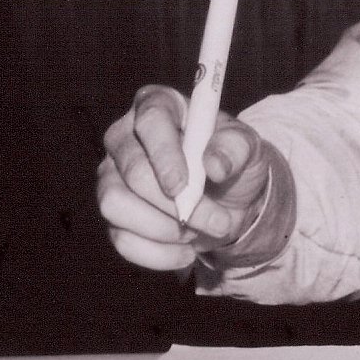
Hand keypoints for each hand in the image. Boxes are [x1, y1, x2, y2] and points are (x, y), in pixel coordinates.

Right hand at [98, 84, 277, 270]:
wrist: (229, 201)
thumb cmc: (232, 162)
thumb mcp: (248, 149)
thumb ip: (236, 148)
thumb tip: (214, 164)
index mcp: (157, 106)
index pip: (150, 122)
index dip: (164, 155)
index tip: (182, 186)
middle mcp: (125, 137)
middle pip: (132, 171)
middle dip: (174, 205)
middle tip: (217, 221)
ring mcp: (112, 176)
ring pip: (115, 205)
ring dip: (163, 229)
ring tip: (197, 231)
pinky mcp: (113, 214)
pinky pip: (122, 239)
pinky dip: (158, 253)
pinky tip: (185, 250)